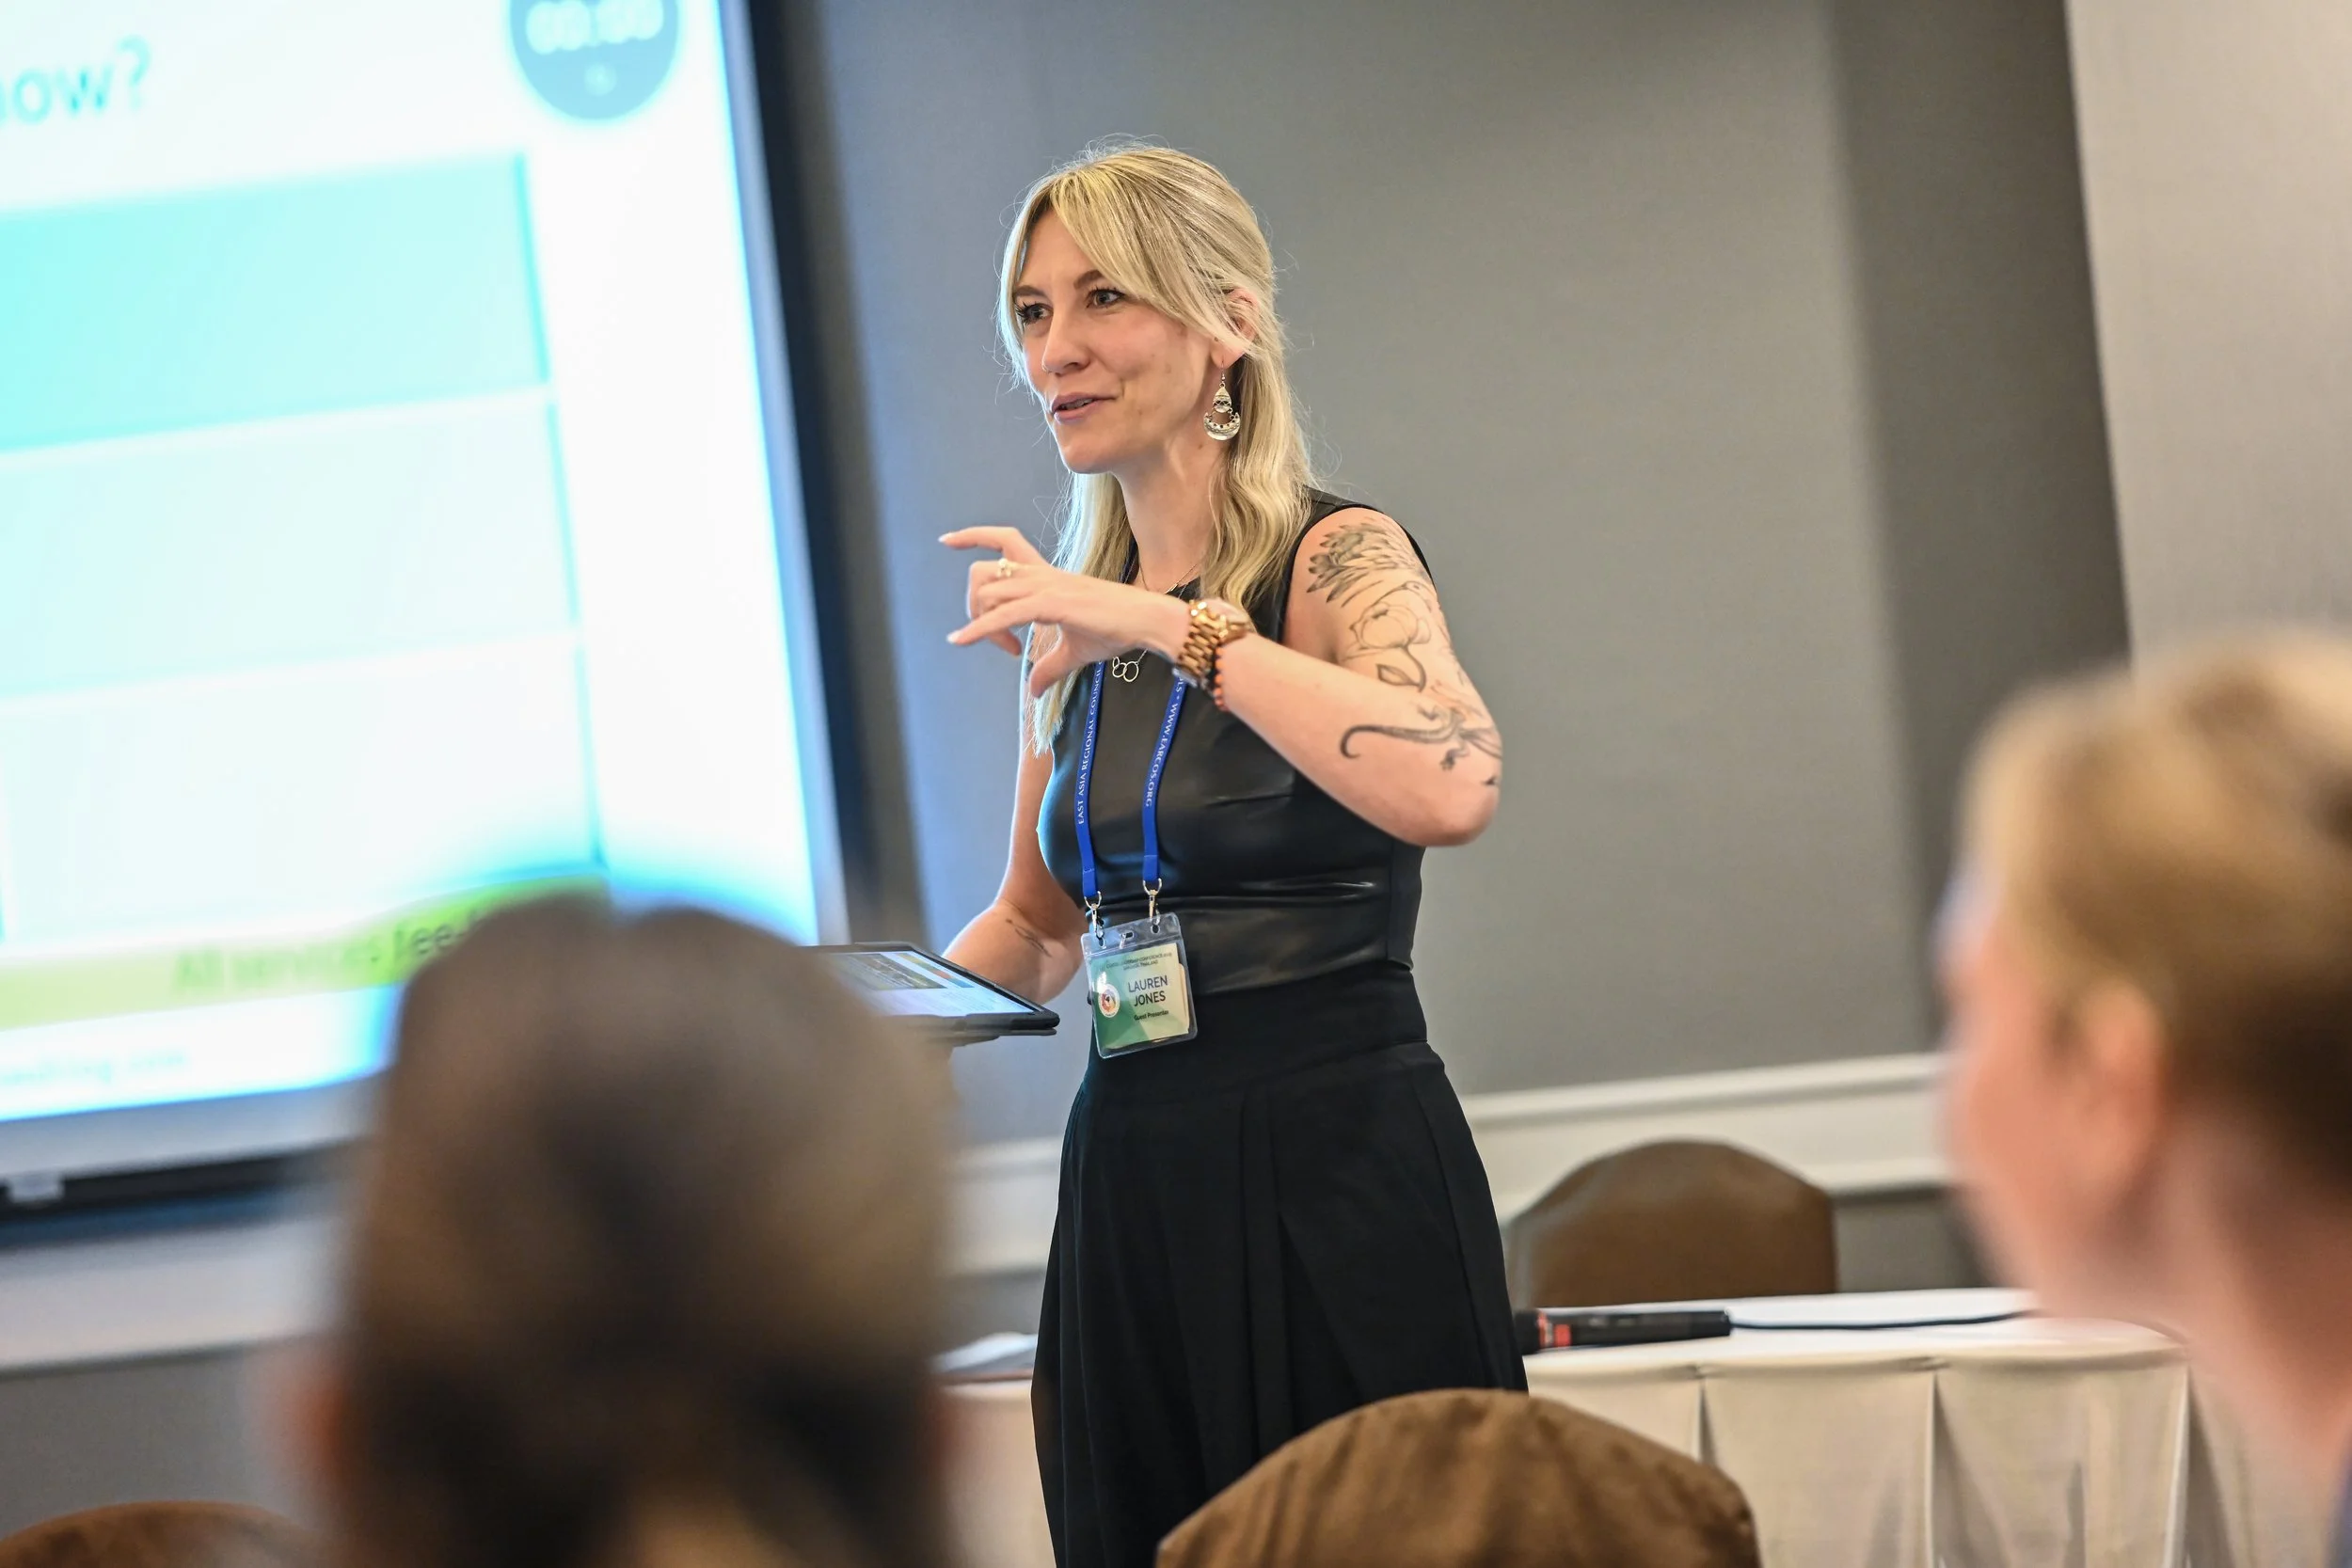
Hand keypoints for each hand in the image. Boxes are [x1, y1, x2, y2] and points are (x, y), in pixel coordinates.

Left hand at [943, 527, 1184, 697]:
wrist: (1145, 621)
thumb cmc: (1116, 630)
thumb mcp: (1074, 652)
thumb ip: (1049, 668)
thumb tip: (1033, 690)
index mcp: (1045, 575)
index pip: (1004, 539)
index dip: (972, 535)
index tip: (947, 540)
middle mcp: (1041, 574)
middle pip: (983, 573)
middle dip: (974, 605)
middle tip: (1002, 642)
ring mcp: (1045, 586)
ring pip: (989, 591)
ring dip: (981, 623)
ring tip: (1007, 650)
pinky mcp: (1051, 604)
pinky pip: (1004, 614)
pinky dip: (978, 628)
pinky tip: (961, 641)